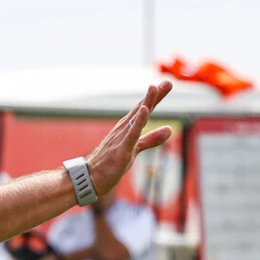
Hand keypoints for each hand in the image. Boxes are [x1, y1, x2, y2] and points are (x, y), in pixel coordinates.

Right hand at [85, 82, 172, 196]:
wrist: (90, 177)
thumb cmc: (111, 162)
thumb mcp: (135, 148)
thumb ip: (152, 138)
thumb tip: (170, 129)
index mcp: (128, 127)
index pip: (144, 108)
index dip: (156, 96)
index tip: (166, 84)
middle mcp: (124, 128)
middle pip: (142, 108)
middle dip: (154, 95)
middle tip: (167, 82)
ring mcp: (122, 137)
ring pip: (136, 117)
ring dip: (146, 102)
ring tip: (154, 87)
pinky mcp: (122, 150)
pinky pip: (132, 134)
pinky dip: (138, 121)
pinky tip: (144, 110)